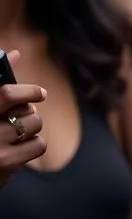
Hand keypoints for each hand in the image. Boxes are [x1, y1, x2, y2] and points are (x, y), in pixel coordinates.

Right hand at [0, 51, 46, 187]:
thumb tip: (15, 53)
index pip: (6, 94)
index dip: (28, 91)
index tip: (40, 94)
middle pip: (28, 111)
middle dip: (29, 114)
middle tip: (20, 119)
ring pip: (34, 126)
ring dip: (31, 129)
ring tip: (16, 135)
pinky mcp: (4, 165)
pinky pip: (38, 145)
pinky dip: (33, 146)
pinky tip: (18, 150)